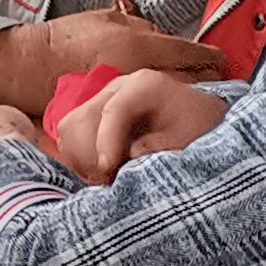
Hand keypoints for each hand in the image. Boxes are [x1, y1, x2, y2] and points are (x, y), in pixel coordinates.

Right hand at [0, 4, 228, 118]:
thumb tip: (167, 39)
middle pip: (186, 81)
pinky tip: (159, 109)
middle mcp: (138, 76)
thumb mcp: (107, 20)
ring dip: (181, 96)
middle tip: (218, 79)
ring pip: (167, 99)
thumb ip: (142, 28)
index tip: (222, 59)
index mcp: (139, 49)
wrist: (28, 66)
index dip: (212, 57)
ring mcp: (127, 99)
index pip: (190, 54)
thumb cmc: (64, 39)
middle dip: (203, 80)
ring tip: (193, 95)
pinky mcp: (113, 116)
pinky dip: (155, 110)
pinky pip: (145, 112)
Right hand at [54, 70, 231, 183]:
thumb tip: (126, 158)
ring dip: (81, 158)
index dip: (107, 141)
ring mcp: (100, 99)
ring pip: (69, 129)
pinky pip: (67, 137)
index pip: (114, 110)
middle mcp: (117, 87)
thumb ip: (159, 149)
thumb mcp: (189, 139)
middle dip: (91, 155)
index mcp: (146, 85)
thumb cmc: (197, 129)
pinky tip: (99, 170)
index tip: (109, 169)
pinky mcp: (89, 114)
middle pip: (83, 119)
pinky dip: (77, 157)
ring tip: (107, 176)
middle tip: (111, 180)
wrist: (197, 120)